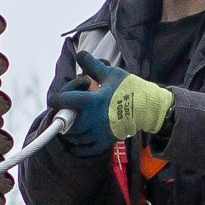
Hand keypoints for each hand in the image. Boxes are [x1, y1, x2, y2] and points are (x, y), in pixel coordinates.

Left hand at [57, 54, 174, 155]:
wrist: (149, 108)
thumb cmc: (130, 89)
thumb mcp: (110, 74)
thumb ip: (92, 66)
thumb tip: (80, 55)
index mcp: (92, 101)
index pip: (65, 101)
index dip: (56, 99)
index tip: (55, 99)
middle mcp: (93, 119)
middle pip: (67, 122)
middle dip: (64, 115)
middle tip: (67, 110)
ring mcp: (99, 133)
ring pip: (74, 137)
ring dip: (70, 130)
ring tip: (74, 122)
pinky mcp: (105, 142)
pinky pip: (84, 149)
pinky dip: (77, 146)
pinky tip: (76, 140)